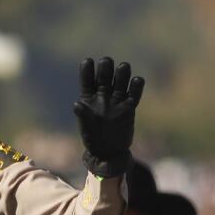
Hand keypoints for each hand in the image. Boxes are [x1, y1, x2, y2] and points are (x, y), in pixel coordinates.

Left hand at [72, 56, 144, 177]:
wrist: (110, 154)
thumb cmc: (94, 140)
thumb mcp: (86, 129)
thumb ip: (83, 115)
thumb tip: (77, 105)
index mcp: (88, 98)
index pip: (87, 80)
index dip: (87, 69)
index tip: (88, 61)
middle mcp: (103, 96)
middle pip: (105, 76)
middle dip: (106, 67)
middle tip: (107, 62)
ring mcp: (117, 100)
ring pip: (120, 81)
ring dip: (122, 72)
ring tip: (123, 68)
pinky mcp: (129, 107)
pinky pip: (134, 94)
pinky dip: (137, 86)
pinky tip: (137, 81)